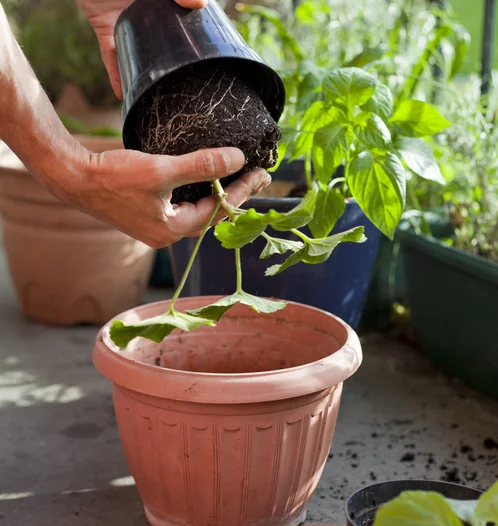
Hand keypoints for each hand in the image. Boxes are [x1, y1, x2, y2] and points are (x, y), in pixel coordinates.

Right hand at [47, 145, 269, 247]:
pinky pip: (184, 208)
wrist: (75, 179)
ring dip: (220, 195)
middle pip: (212, 216)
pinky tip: (208, 182)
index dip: (241, 191)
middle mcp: (167, 234)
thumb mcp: (161, 169)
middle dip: (236, 196)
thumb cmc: (114, 177)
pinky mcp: (149, 215)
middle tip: (260, 177)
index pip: (218, 212)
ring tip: (241, 179)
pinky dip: (201, 194)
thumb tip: (237, 159)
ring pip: (199, 212)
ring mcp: (157, 226)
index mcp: (172, 229)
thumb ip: (201, 165)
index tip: (261, 173)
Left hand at [77, 0, 207, 97]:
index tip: (207, 59)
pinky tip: (122, 95)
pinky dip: (116, 74)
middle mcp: (148, 13)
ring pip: (138, 54)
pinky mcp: (106, 28)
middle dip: (172, 65)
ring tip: (154, 97)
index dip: (196, 39)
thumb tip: (200, 6)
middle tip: (184, 87)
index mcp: (163, 2)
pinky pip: (112, 55)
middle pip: (163, 43)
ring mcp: (127, 21)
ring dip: (144, 75)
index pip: (184, 22)